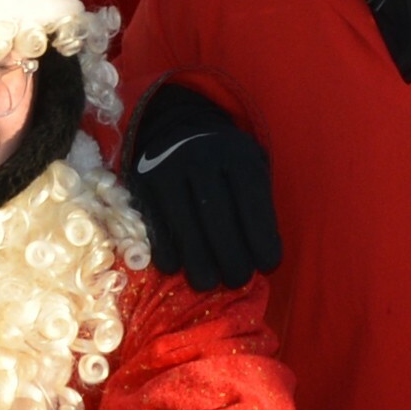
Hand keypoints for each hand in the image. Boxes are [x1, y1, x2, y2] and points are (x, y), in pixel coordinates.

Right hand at [116, 83, 279, 288]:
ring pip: (185, 224)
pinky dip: (166, 251)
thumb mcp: (251, 166)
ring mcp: (168, 169)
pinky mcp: (142, 183)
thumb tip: (265, 258)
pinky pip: (155, 224)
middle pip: (218, 218)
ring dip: (198, 262)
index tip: (268, 265)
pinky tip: (176, 268)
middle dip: (231, 256)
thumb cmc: (225, 160)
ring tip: (208, 283)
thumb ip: (259, 204)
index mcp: (237, 154)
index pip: (252, 203)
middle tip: (237, 280)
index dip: (261, 239)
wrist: (177, 126)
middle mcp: (202, 158)